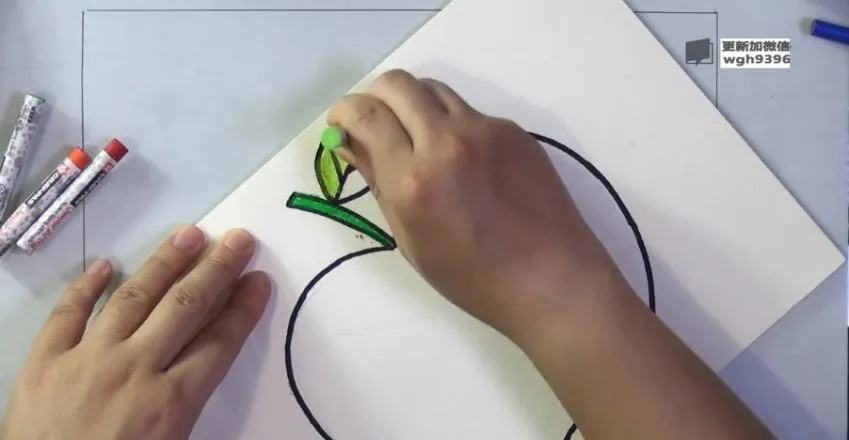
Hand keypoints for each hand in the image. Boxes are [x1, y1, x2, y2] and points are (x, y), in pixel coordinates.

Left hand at [1, 226, 269, 439]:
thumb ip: (188, 407)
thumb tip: (207, 364)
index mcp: (171, 402)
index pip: (219, 341)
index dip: (243, 307)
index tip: (259, 279)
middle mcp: (134, 369)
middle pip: (185, 308)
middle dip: (216, 270)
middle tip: (238, 238)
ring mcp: (86, 360)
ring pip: (134, 299)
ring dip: (164, 263)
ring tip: (189, 233)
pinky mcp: (43, 361)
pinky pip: (66, 314)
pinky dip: (85, 287)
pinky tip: (106, 264)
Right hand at [328, 69, 621, 343]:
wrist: (551, 279)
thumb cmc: (472, 277)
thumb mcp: (410, 238)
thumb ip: (378, 182)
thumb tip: (350, 144)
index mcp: (413, 179)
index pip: (365, 115)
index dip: (343, 112)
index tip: (340, 124)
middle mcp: (446, 141)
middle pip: (397, 84)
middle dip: (374, 96)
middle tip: (372, 123)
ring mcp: (484, 130)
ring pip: (434, 90)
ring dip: (412, 103)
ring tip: (414, 138)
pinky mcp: (513, 130)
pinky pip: (468, 112)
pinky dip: (450, 124)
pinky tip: (461, 162)